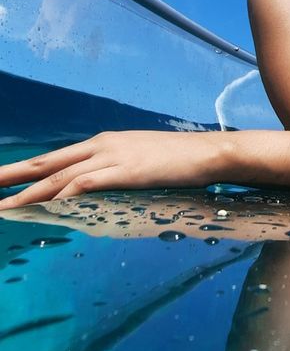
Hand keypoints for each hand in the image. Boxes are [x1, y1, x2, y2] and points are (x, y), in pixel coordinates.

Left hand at [0, 130, 224, 207]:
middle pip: (46, 162)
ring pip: (60, 175)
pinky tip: (46, 204)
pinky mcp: (125, 170)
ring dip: (29, 193)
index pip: (54, 158)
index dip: (24, 169)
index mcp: (102, 143)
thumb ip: (116, 174)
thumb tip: (99, 194)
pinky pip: (85, 183)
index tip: (1, 178)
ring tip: (4, 207)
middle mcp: (100, 145)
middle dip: (12, 174)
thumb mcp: (140, 163)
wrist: (208, 152)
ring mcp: (112, 156)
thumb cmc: (179, 161)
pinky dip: (62, 194)